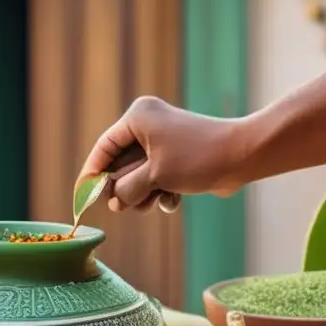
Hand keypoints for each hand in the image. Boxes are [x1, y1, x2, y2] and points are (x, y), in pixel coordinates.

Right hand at [78, 96, 252, 212]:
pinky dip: (162, 193)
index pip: (104, 147)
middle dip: (125, 189)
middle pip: (120, 166)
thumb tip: (113, 202)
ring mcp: (163, 142)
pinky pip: (157, 180)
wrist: (242, 157)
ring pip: (138, 177)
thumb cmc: (197, 159)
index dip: (92, 174)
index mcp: (138, 118)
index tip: (83, 198)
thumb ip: (126, 189)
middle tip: (125, 206)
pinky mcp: (177, 158)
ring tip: (157, 200)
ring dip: (145, 195)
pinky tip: (174, 200)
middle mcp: (148, 126)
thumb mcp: (154, 176)